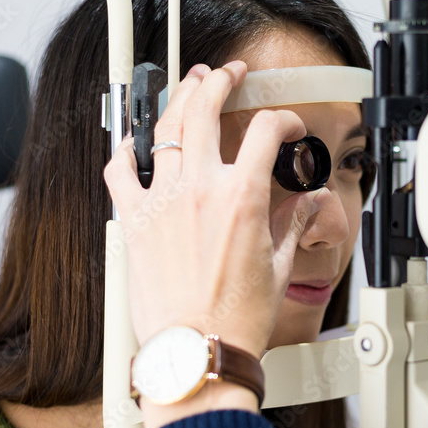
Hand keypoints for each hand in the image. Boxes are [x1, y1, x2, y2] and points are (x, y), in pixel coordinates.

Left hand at [103, 61, 324, 360]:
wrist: (197, 352)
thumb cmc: (236, 320)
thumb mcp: (278, 266)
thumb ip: (293, 223)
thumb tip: (308, 204)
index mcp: (242, 198)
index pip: (267, 132)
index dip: (285, 120)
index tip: (288, 128)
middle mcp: (200, 190)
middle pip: (206, 108)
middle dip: (219, 81)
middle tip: (227, 75)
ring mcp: (162, 202)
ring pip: (165, 128)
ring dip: (178, 98)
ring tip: (187, 87)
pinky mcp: (135, 221)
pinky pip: (120, 169)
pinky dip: (127, 150)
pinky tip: (137, 144)